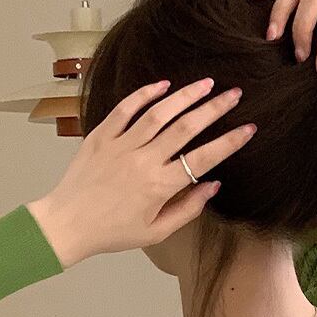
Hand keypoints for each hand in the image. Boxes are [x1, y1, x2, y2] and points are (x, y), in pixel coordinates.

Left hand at [26, 78, 256, 266]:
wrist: (69, 223)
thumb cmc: (113, 232)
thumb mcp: (156, 232)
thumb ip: (187, 209)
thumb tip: (211, 186)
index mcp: (160, 186)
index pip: (203, 158)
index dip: (229, 142)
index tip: (247, 129)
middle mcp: (143, 161)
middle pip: (186, 127)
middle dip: (214, 108)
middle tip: (234, 94)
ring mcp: (121, 145)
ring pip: (159, 112)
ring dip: (185, 95)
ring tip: (206, 84)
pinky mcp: (101, 136)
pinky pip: (126, 109)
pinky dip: (145, 94)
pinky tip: (163, 85)